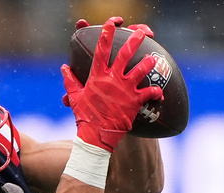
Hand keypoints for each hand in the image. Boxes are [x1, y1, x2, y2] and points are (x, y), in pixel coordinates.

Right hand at [61, 16, 162, 151]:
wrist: (96, 136)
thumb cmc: (85, 116)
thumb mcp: (75, 97)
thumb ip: (70, 81)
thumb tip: (64, 68)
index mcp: (97, 77)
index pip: (101, 50)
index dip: (106, 34)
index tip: (111, 23)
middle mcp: (112, 80)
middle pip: (125, 55)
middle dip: (134, 41)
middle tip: (141, 32)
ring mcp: (125, 90)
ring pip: (141, 70)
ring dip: (148, 62)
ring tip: (153, 58)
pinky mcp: (134, 101)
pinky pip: (149, 92)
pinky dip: (156, 92)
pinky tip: (160, 91)